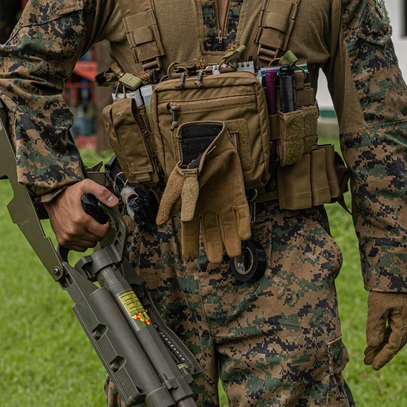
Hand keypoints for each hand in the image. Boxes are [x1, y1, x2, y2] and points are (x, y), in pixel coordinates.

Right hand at [44, 179, 117, 251]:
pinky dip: (83, 242)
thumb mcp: (86, 186)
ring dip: (92, 238)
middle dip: (99, 232)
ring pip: (88, 245)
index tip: (104, 222)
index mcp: (80, 219)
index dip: (106, 226)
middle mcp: (73, 231)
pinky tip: (82, 233)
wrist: (52, 198)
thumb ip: (101, 192)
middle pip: (96, 239)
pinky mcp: (63, 241)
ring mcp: (67, 237)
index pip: (101, 232)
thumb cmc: (68, 193)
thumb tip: (114, 202)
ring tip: (90, 228)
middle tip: (97, 223)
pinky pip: (79, 248)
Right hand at [156, 124, 249, 261]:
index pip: (190, 231)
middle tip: (217, 262)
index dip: (190, 244)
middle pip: (211, 233)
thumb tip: (161, 223)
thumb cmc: (191, 163)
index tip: (191, 259)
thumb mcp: (177, 183)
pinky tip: (245, 236)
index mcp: (193, 208)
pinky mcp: (238, 196)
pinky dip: (244, 225)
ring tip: (233, 254)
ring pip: (228, 227)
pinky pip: (242, 213)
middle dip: (214, 247)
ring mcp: (225, 203)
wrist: (211, 145)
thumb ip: (170, 202)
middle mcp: (209, 209)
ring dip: (231, 241)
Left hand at [364, 291, 406, 369]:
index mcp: (404, 325)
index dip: (383, 357)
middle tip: (367, 363)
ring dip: (380, 346)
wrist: (397, 272)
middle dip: (380, 354)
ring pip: (392, 338)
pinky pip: (392, 330)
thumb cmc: (386, 290)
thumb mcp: (377, 307)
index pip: (393, 346)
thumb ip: (375, 327)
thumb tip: (373, 344)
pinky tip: (373, 341)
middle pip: (393, 345)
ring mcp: (404, 320)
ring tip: (367, 354)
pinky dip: (382, 337)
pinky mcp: (400, 314)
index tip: (373, 366)